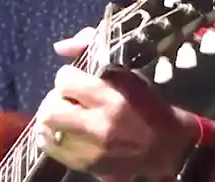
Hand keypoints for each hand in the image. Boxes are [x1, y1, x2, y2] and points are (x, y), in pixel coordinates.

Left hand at [33, 28, 196, 178]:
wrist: (167, 147)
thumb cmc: (147, 105)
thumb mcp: (128, 73)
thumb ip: (93, 50)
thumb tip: (59, 47)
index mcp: (111, 98)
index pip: (65, 81)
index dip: (69, 76)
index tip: (78, 79)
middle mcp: (98, 126)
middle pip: (50, 108)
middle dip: (56, 98)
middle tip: (68, 98)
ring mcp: (90, 151)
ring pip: (47, 130)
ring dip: (54, 118)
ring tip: (67, 115)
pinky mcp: (86, 166)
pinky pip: (52, 149)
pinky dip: (54, 137)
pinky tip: (67, 131)